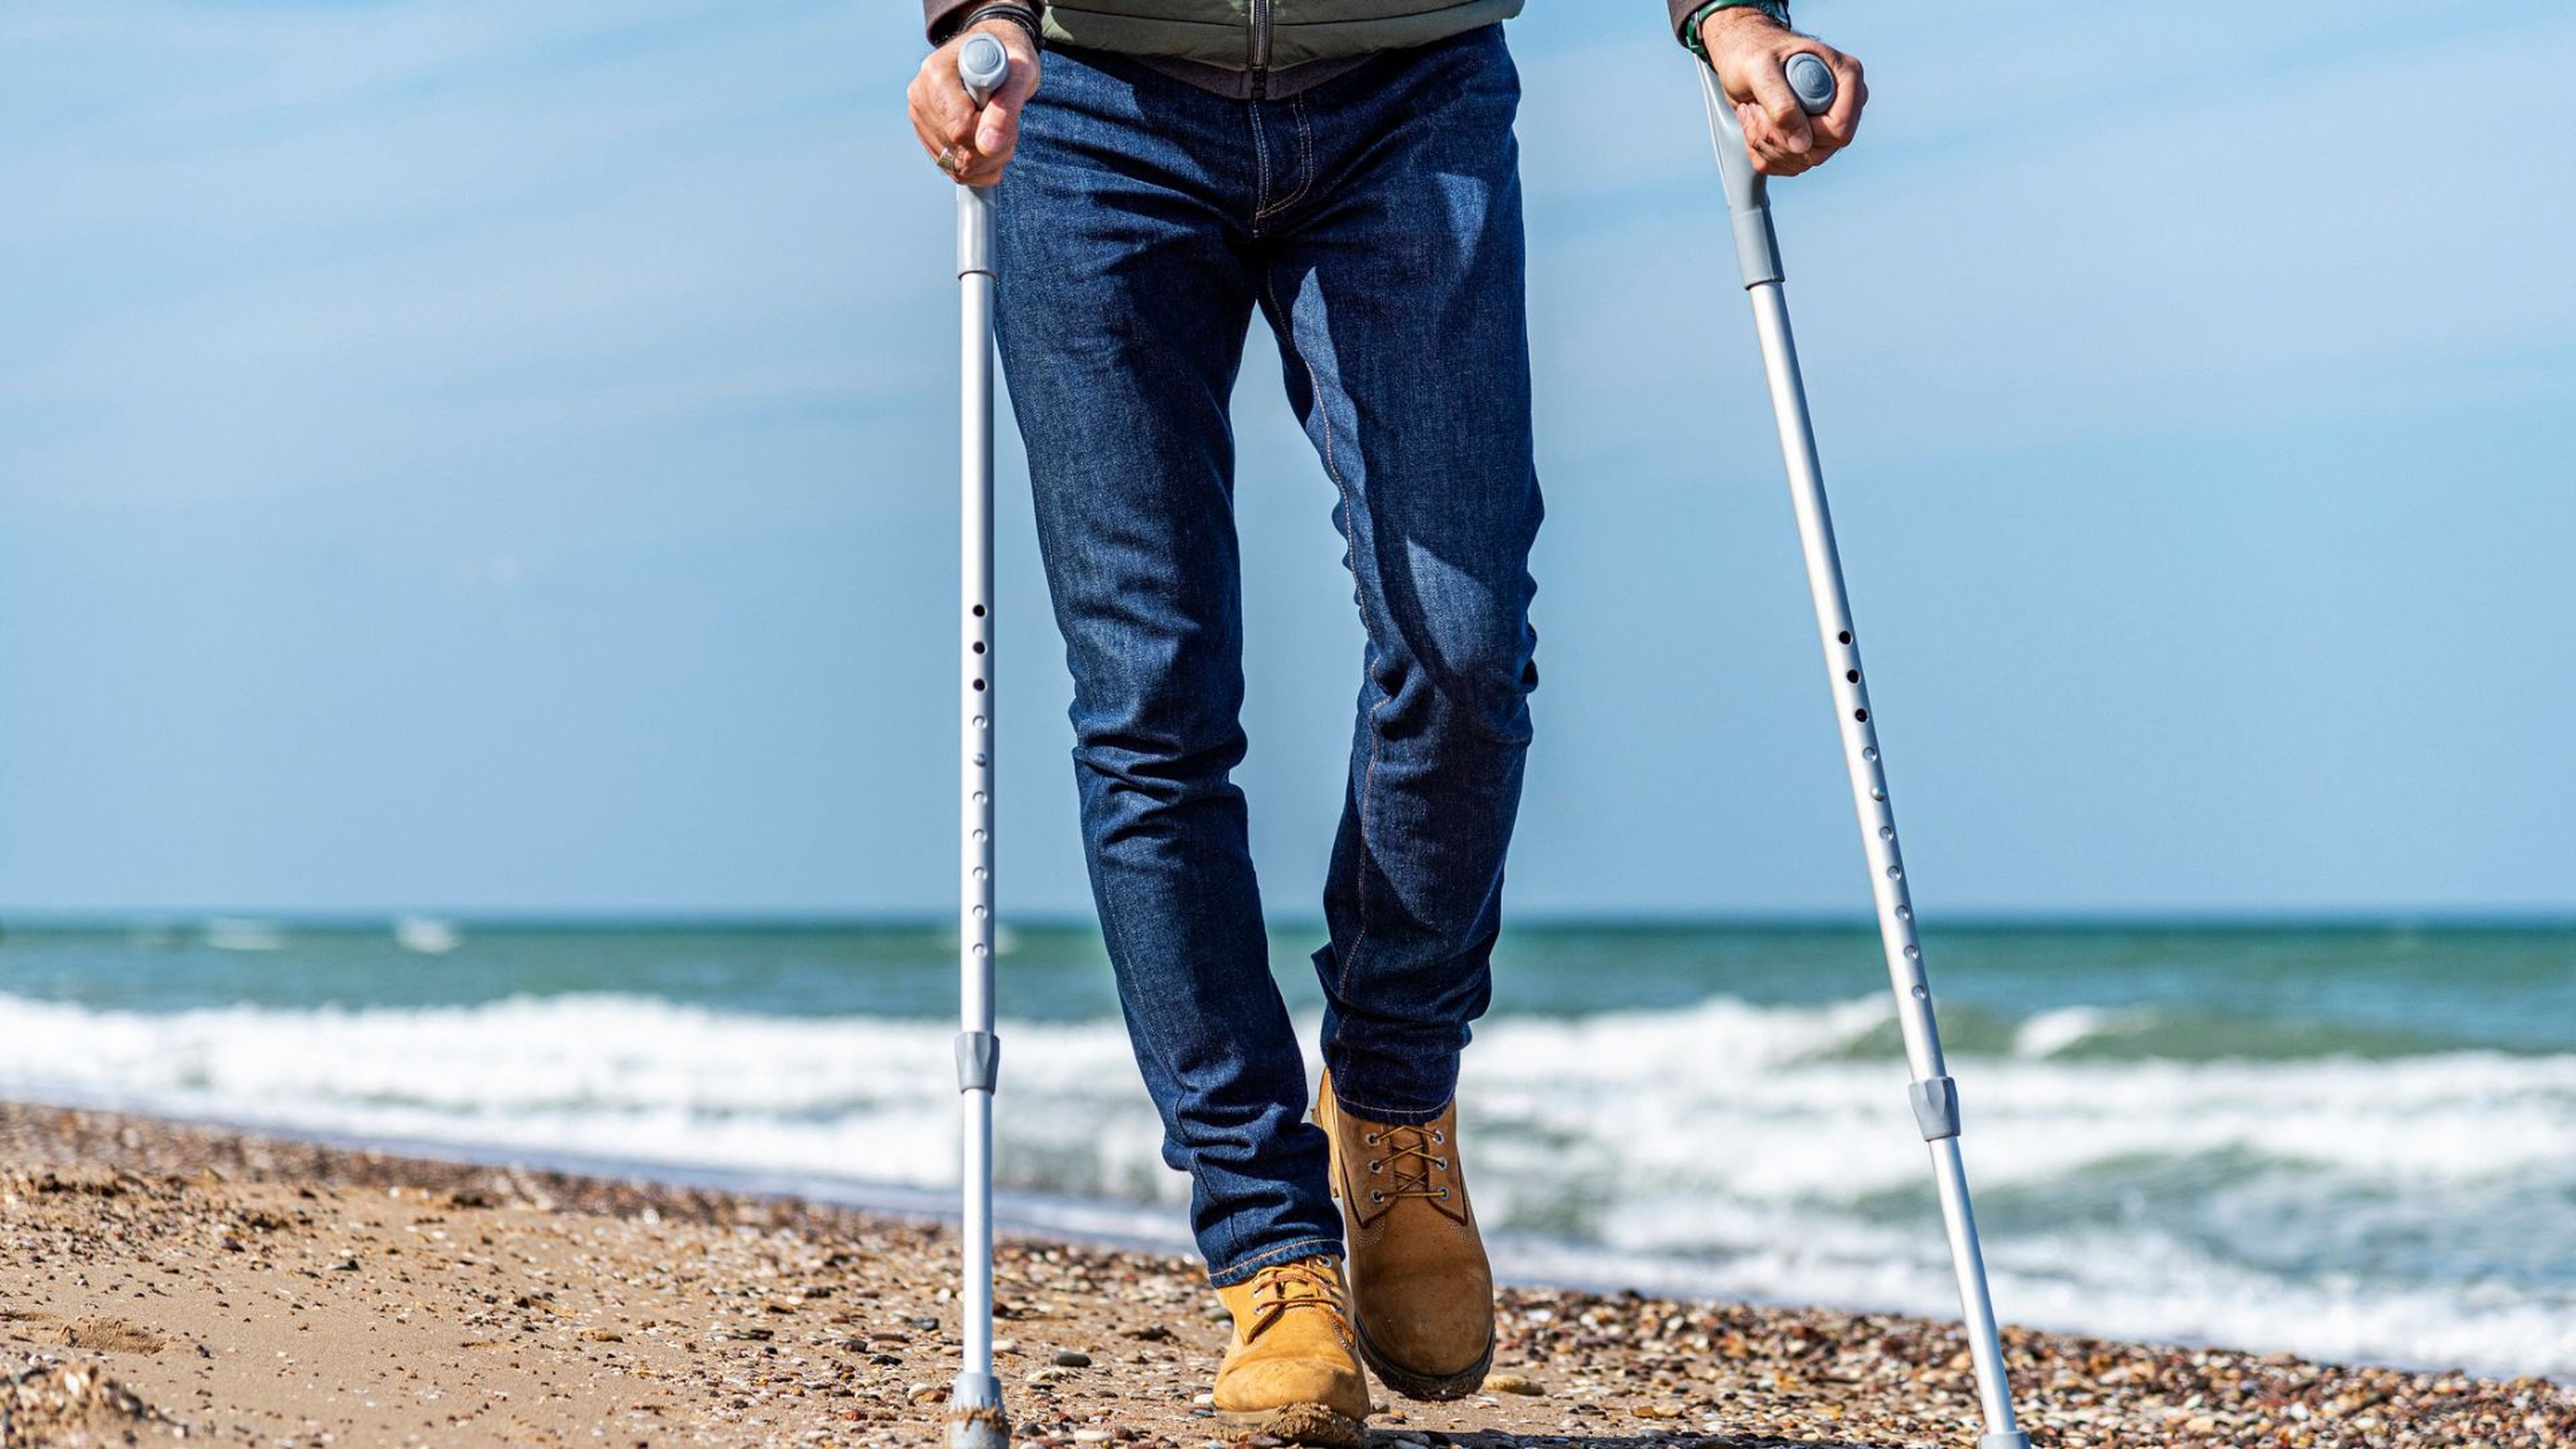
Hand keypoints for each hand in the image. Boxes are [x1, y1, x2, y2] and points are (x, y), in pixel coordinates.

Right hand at [908, 18, 1042, 187]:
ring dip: (991, 159)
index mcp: (936, 73)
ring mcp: (920, 119)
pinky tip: (991, 144)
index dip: (991, 132)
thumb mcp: (1020, 73)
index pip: (959, 128)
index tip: (1006, 114)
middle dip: (995, 148)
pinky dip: (982, 168)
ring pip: (958, 167)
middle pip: (959, 152)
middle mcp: (920, 97)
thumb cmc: (1009, 58)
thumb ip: (1006, 107)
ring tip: (999, 128)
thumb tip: (988, 145)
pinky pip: (955, 172)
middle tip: (1008, 122)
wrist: (994, 56)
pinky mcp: (927, 137)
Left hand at [1697, 8, 1866, 176]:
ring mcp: (1826, 125)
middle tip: (1755, 109)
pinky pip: (1786, 165)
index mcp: (1846, 78)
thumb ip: (1782, 105)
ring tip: (1752, 111)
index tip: (1774, 112)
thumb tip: (1802, 144)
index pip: (1840, 129)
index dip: (1806, 132)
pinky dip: (1761, 150)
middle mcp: (1843, 104)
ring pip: (1801, 161)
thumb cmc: (1754, 52)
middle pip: (1820, 151)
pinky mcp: (1808, 140)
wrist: (1742, 57)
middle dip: (1778, 137)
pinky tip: (1754, 122)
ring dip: (1765, 142)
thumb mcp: (1760, 69)